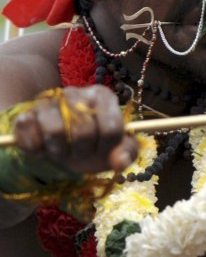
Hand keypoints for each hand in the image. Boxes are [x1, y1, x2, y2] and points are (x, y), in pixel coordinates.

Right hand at [13, 85, 137, 173]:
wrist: (62, 144)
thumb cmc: (95, 143)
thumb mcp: (116, 148)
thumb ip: (127, 152)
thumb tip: (120, 163)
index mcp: (102, 96)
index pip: (111, 128)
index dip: (108, 147)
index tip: (103, 149)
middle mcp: (75, 93)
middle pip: (84, 132)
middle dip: (84, 152)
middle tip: (81, 152)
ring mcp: (48, 102)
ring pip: (54, 131)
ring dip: (61, 152)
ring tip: (64, 151)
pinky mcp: (26, 115)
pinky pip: (30, 137)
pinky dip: (38, 151)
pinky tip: (44, 149)